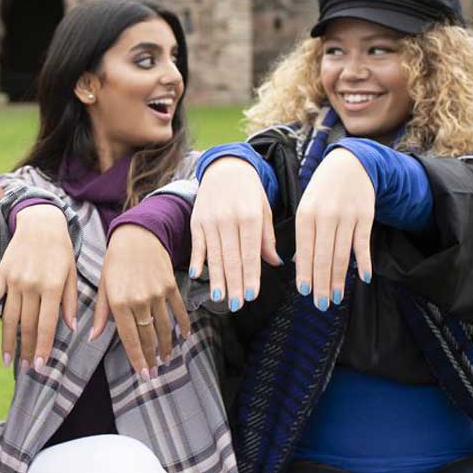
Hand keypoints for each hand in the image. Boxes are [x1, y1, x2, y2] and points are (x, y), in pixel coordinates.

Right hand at [0, 204, 75, 369]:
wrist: (40, 220)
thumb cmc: (61, 248)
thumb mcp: (72, 273)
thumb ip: (71, 301)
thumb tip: (70, 328)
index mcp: (52, 287)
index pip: (47, 325)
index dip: (44, 348)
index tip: (41, 366)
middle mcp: (31, 286)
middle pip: (27, 326)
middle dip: (27, 350)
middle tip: (26, 368)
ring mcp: (14, 280)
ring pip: (9, 318)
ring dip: (8, 341)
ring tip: (8, 360)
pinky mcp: (1, 273)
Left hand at [91, 225, 190, 379]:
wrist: (136, 235)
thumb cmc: (114, 261)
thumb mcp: (103, 286)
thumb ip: (100, 314)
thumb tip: (92, 338)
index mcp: (119, 303)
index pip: (130, 338)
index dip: (137, 358)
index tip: (143, 374)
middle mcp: (139, 300)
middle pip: (148, 337)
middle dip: (151, 357)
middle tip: (154, 372)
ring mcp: (157, 293)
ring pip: (164, 327)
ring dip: (167, 345)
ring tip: (167, 358)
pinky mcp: (170, 285)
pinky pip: (179, 310)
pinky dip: (183, 325)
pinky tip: (184, 337)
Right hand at [190, 157, 281, 310]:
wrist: (225, 167)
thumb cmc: (250, 191)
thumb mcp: (264, 209)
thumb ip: (268, 237)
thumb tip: (276, 263)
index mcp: (250, 217)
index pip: (251, 253)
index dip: (251, 276)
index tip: (252, 295)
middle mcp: (229, 219)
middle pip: (232, 258)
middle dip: (234, 284)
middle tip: (237, 305)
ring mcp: (210, 221)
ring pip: (214, 255)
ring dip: (217, 279)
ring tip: (220, 297)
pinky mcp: (197, 221)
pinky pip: (197, 245)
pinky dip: (197, 261)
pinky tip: (197, 276)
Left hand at [294, 147, 373, 309]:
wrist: (349, 164)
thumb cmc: (322, 191)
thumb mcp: (306, 207)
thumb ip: (303, 235)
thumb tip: (300, 264)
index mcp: (305, 215)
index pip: (305, 250)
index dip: (305, 273)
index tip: (305, 292)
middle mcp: (325, 217)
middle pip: (324, 256)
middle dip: (322, 283)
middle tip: (321, 304)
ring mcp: (346, 217)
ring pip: (342, 254)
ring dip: (339, 278)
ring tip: (336, 297)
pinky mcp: (365, 216)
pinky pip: (363, 243)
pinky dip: (364, 261)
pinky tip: (363, 278)